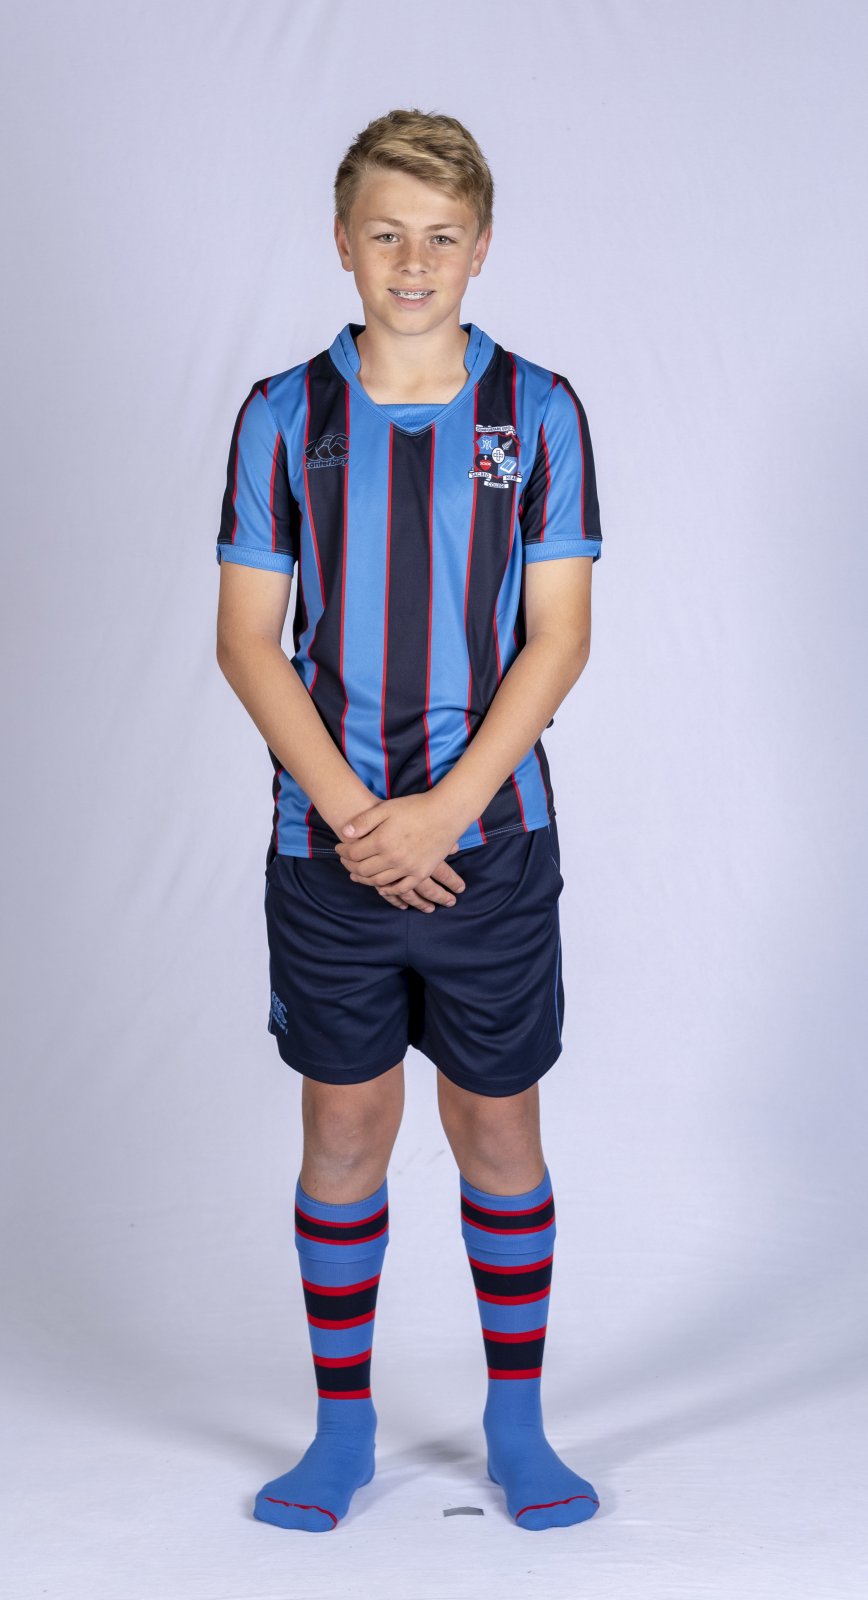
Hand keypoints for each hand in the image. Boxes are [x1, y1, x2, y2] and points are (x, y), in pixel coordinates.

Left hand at [334, 792, 466, 912]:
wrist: (446, 813)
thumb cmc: (415, 808)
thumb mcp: (386, 808)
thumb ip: (363, 821)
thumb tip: (344, 833)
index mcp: (381, 841)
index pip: (353, 854)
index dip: (343, 852)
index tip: (339, 848)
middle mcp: (392, 858)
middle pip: (363, 870)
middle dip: (350, 866)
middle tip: (345, 862)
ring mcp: (407, 868)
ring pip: (379, 881)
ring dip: (365, 879)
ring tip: (358, 874)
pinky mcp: (420, 873)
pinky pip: (401, 888)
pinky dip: (388, 890)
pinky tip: (381, 887)